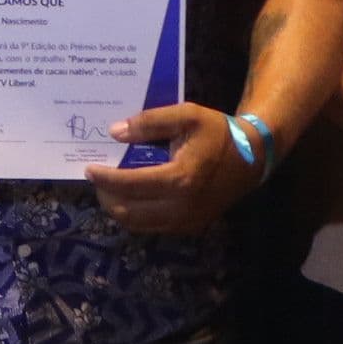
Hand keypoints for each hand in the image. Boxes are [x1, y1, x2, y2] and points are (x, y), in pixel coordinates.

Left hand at [85, 102, 253, 235]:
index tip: (89, 168)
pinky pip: (152, 227)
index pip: (129, 185)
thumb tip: (114, 132)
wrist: (253, 158)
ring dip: (119, 208)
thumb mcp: (187, 115)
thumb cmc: (218, 133)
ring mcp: (186, 221)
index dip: (105, 178)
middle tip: (98, 178)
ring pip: (138, 224)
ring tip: (111, 187)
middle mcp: (182, 207)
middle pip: (128, 212)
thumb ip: (150, 122)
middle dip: (106, 196)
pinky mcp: (190, 227)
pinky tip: (132, 196)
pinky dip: (136, 214)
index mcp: (180, 179)